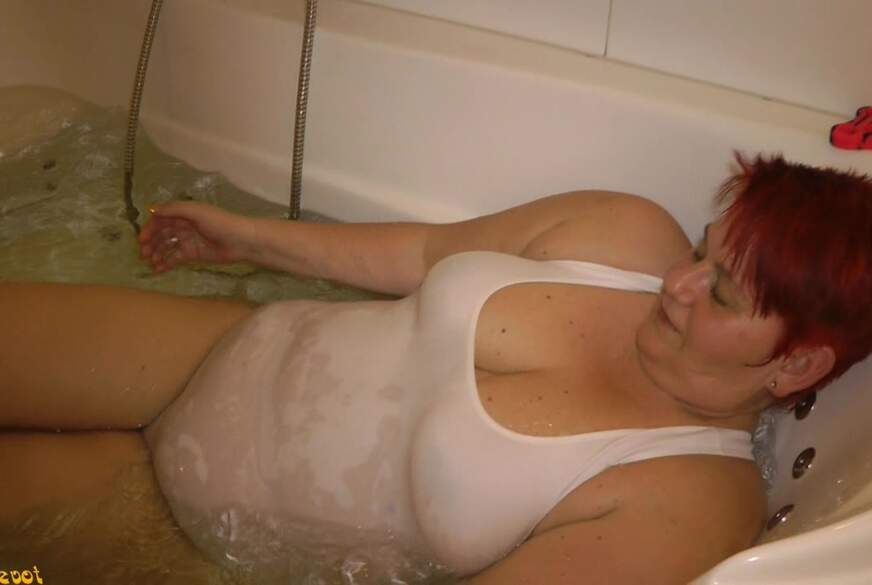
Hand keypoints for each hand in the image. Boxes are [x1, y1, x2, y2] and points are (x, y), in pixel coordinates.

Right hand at [138, 201, 256, 272]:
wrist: (241, 241)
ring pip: (166, 247)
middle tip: (144, 255)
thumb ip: (175, 209)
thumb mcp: (196, 211)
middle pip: (161, 234)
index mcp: (183, 213)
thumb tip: (152, 211)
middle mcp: (183, 226)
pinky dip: (166, 263)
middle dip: (151, 243)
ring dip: (156, 254)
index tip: (142, 241)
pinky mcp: (193, 254)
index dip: (149, 229)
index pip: (160, 220)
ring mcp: (188, 240)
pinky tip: (158, 270)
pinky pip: (175, 258)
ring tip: (151, 263)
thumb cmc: (220, 222)